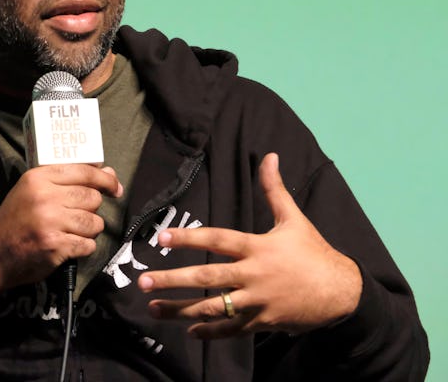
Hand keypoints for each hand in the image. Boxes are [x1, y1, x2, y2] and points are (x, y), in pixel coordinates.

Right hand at [0, 164, 121, 295]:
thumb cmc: (15, 220)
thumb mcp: (32, 190)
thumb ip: (66, 181)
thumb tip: (107, 174)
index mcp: (38, 178)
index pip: (83, 171)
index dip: (105, 179)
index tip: (114, 187)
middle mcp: (45, 197)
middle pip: (92, 197)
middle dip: (91, 209)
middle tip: (78, 215)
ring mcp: (50, 221)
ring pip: (94, 222)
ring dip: (89, 229)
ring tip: (73, 231)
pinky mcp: (56, 245)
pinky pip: (88, 244)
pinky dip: (84, 247)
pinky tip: (70, 245)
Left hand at [137, 153, 361, 337]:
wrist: (343, 292)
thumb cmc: (314, 252)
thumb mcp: (294, 218)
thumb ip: (274, 189)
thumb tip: (269, 156)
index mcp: (257, 247)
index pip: (217, 240)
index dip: (188, 238)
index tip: (161, 238)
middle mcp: (254, 275)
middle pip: (207, 277)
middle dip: (172, 280)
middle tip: (144, 281)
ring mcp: (257, 301)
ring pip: (213, 307)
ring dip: (181, 309)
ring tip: (152, 308)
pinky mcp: (263, 322)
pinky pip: (232, 329)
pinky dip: (210, 330)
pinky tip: (189, 330)